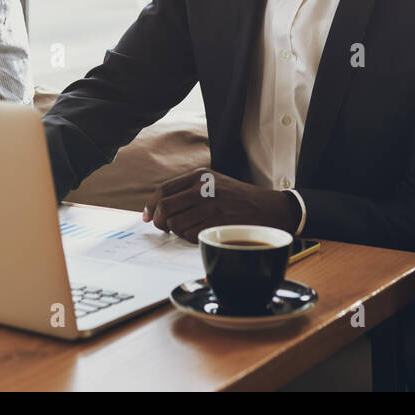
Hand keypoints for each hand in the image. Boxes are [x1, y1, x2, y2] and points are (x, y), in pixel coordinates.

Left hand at [142, 167, 297, 241]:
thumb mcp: (213, 182)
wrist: (267, 208)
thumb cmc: (237, 197)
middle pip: (164, 208)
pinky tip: (199, 233)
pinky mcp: (216, 223)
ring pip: (175, 224)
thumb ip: (187, 190)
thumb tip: (156, 207)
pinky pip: (189, 235)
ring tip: (186, 229)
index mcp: (199, 176)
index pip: (163, 190)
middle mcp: (203, 189)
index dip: (150, 206)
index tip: (147, 216)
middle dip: (158, 221)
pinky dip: (189, 238)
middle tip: (163, 227)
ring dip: (176, 231)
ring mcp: (210, 207)